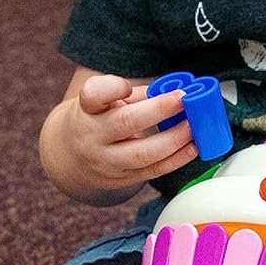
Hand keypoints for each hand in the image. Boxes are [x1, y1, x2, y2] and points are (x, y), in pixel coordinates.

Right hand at [60, 74, 199, 195]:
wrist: (72, 157)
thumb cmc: (95, 120)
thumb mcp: (104, 101)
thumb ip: (135, 95)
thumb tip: (176, 92)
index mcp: (87, 109)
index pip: (93, 95)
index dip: (112, 89)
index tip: (128, 86)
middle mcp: (93, 136)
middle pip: (125, 123)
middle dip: (159, 110)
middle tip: (183, 99)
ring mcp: (107, 162)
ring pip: (143, 153)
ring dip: (174, 139)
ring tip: (193, 126)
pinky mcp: (122, 179)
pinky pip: (153, 171)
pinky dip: (176, 159)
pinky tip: (192, 148)